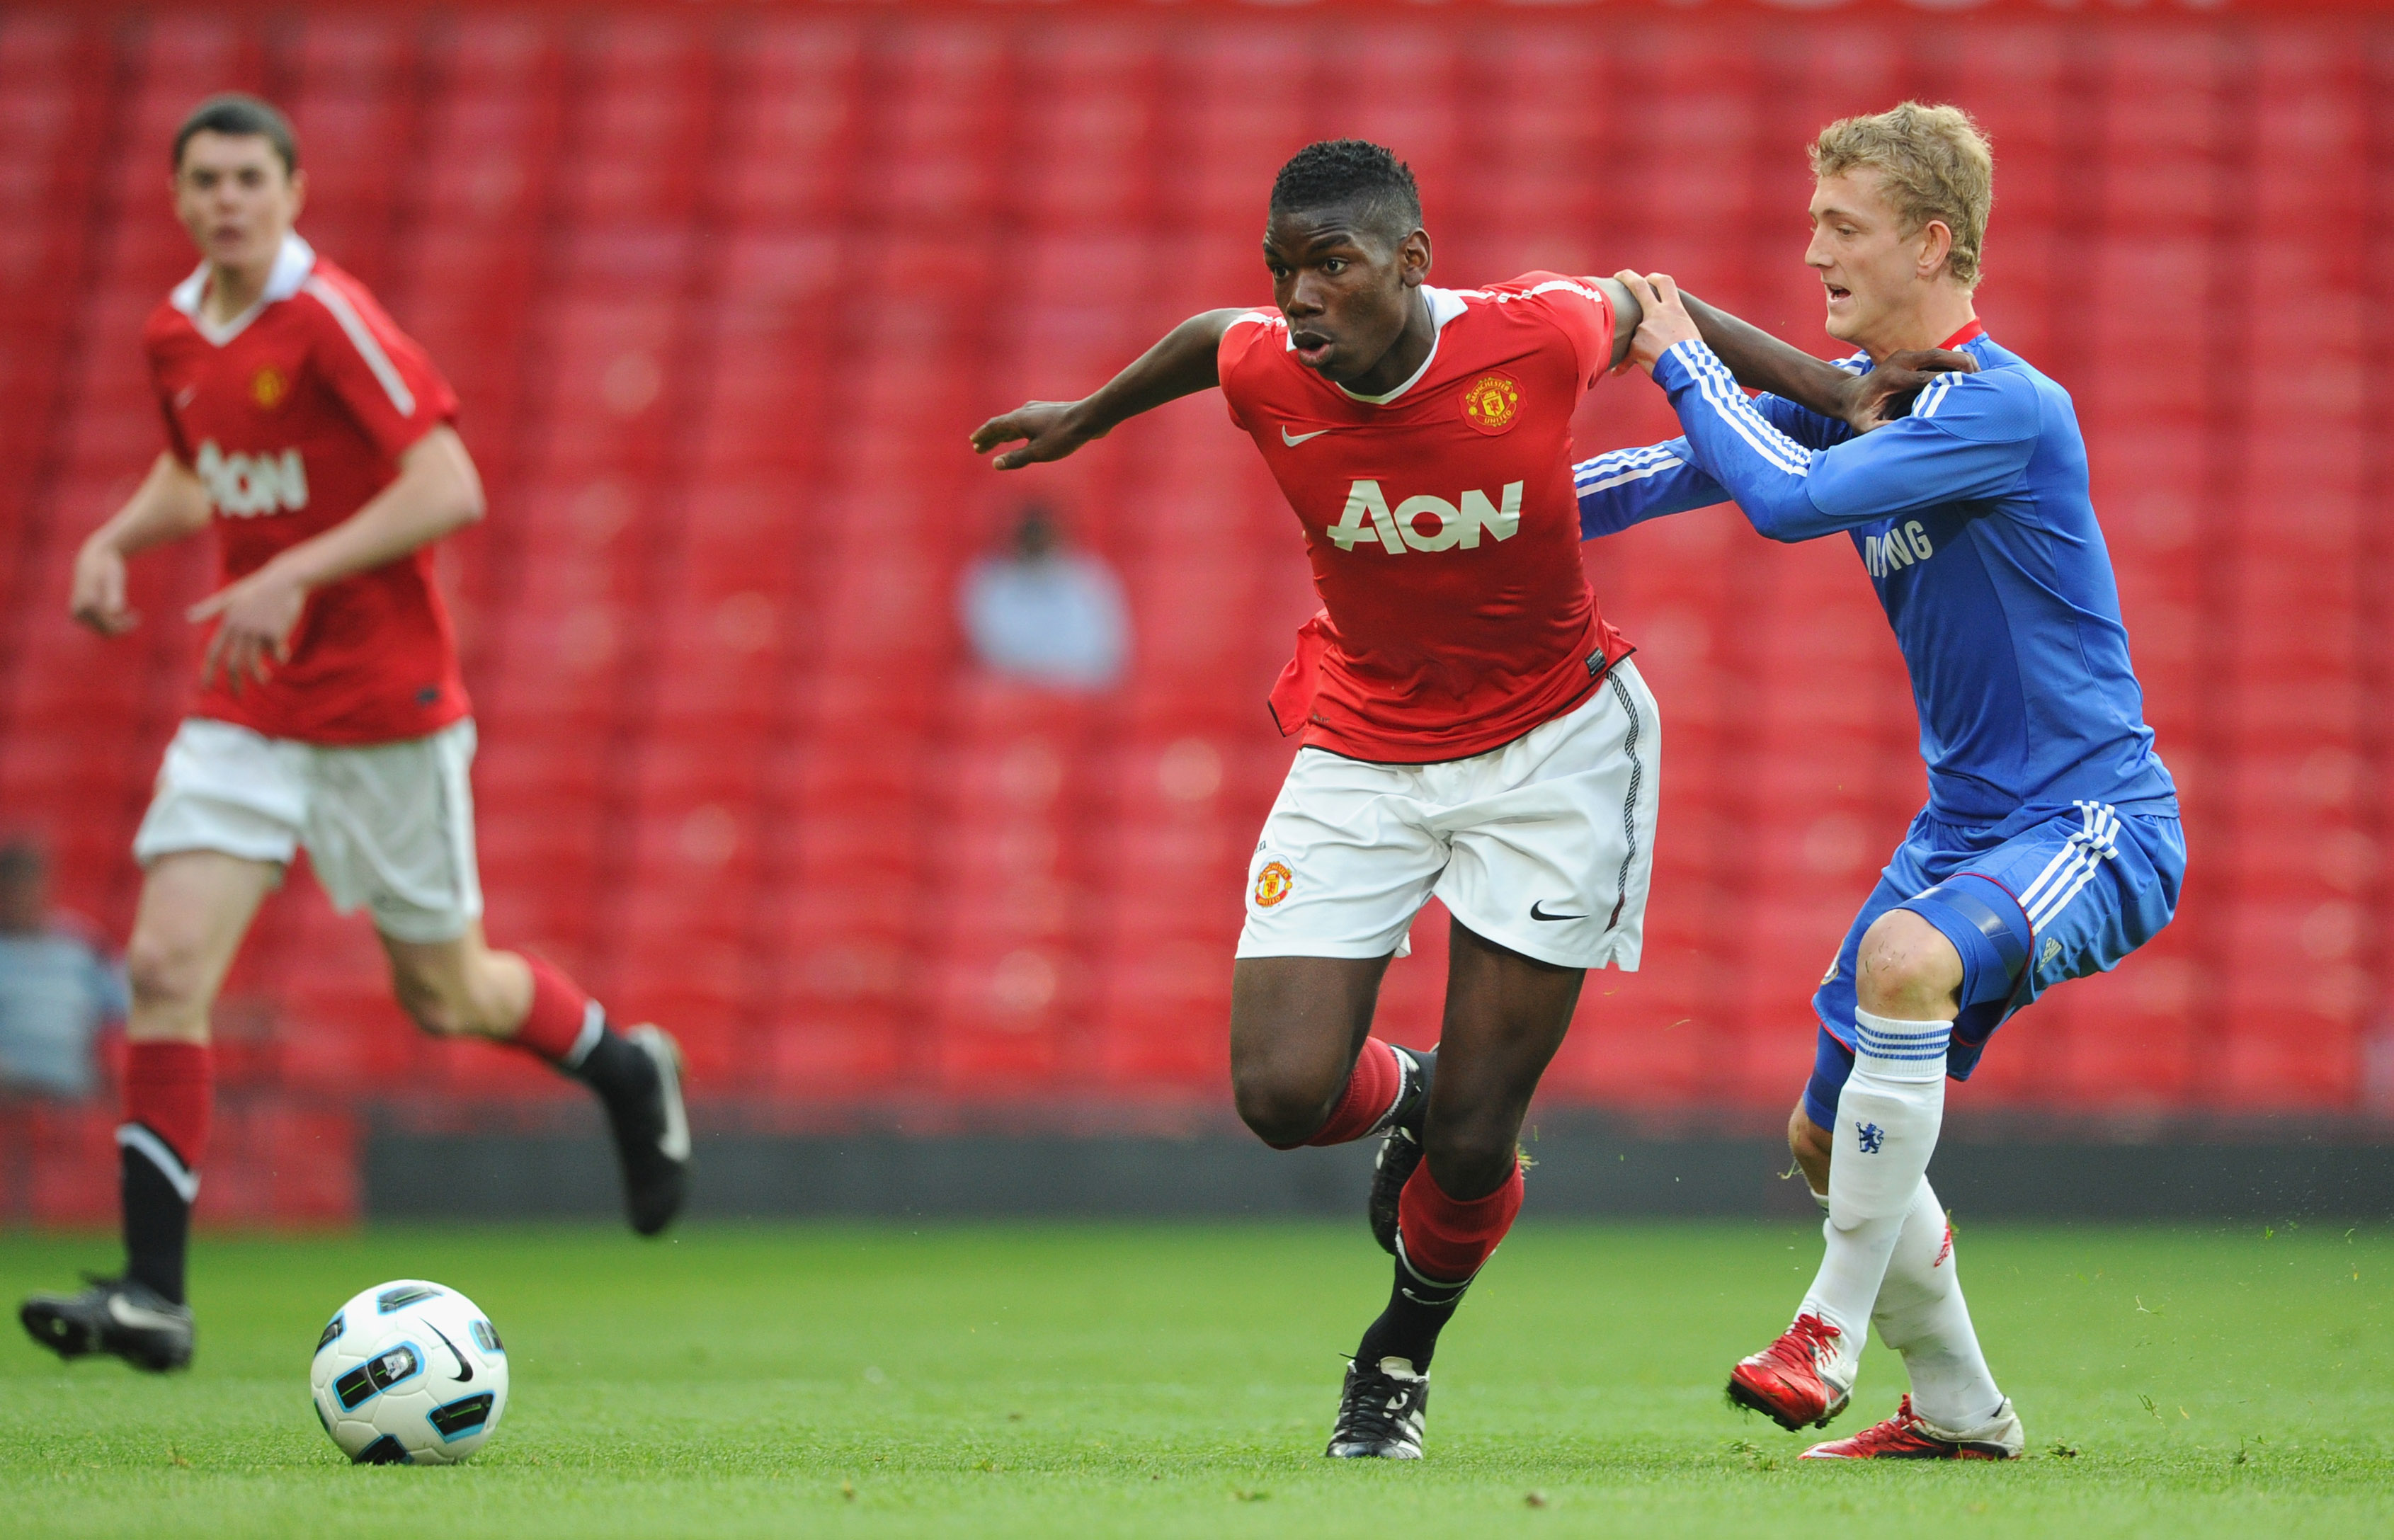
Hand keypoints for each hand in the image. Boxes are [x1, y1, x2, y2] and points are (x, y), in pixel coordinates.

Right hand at [69, 538, 138, 635]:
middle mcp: (77, 613)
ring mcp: (77, 615)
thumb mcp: (114, 578)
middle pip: (105, 632)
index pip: (108, 626)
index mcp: (84, 605)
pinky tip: (125, 613)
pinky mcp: (80, 615)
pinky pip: (99, 626)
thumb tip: (115, 612)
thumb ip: (115, 594)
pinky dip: (113, 623)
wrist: (93, 558)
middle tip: (137, 617)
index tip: (137, 616)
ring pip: (102, 631)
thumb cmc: (107, 567)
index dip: (125, 625)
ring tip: (133, 616)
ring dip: (118, 627)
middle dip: (122, 627)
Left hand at [188, 563, 306, 693]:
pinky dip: (280, 657)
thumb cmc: (258, 587)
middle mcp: (241, 629)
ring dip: (259, 676)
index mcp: (228, 622)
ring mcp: (258, 631)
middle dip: (234, 683)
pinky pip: (277, 654)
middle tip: (237, 696)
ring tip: (264, 680)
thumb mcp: (231, 595)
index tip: (204, 689)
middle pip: (233, 663)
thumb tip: (187, 617)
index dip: (207, 671)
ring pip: (255, 663)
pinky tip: (283, 654)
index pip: (213, 652)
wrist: (285, 579)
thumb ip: (210, 608)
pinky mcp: (276, 632)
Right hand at [969, 400, 1106, 469]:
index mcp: (1018, 420)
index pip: (994, 427)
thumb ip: (1016, 458)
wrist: (1089, 418)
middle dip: (991, 438)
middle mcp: (1025, 411)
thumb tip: (995, 463)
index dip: (983, 435)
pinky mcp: (1049, 412)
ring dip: (1005, 434)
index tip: (973, 442)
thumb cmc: (1063, 436)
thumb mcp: (1038, 452)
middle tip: (979, 448)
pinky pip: (1027, 422)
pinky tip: (1024, 433)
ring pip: (1016, 423)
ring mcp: (1037, 410)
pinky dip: (1019, 430)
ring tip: (998, 442)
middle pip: (1003, 425)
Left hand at [1612, 272, 1701, 374]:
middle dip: (1626, 277)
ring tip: (1647, 358)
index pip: (1665, 283)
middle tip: (1618, 276)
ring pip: (1633, 332)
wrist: (1688, 368)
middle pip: (1638, 287)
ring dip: (1635, 344)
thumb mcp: (1688, 331)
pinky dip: (1623, 365)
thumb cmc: (1694, 355)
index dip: (1655, 278)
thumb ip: (1675, 325)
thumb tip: (1669, 332)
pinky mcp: (1636, 345)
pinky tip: (1618, 372)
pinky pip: (1626, 355)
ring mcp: (1644, 328)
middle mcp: (1657, 314)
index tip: (1648, 278)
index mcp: (1674, 309)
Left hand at [1838, 347, 1980, 432]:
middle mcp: (1901, 361)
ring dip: (1963, 362)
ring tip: (1982, 378)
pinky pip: (1939, 356)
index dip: (1949, 382)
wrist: (1850, 395)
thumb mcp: (1864, 426)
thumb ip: (1880, 429)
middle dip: (1963, 366)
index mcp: (1893, 378)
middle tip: (1984, 380)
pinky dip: (1956, 363)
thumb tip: (1902, 433)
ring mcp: (1907, 355)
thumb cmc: (1860, 414)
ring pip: (1943, 352)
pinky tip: (1969, 376)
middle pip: (1940, 356)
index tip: (1969, 392)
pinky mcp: (1912, 356)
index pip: (1928, 377)